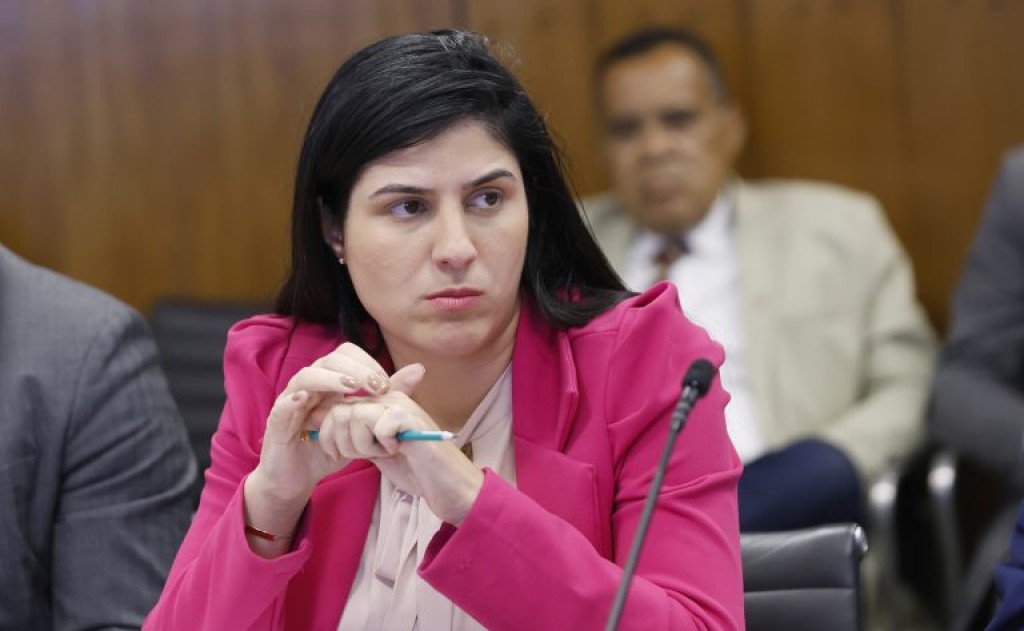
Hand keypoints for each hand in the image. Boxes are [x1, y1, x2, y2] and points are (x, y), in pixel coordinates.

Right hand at [243, 343, 398, 548]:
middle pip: (329, 360)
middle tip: (375, 386)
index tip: (385, 382)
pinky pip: (284, 404)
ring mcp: (292, 399)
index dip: (366, 363)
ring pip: (307, 375)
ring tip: (350, 388)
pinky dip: (295, 399)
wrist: (298, 477)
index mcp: (330, 381)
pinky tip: (309, 399)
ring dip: (330, 378)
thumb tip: (418, 371)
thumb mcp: (363, 422)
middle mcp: (311, 384)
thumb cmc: (329, 447)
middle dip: (354, 369)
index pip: (346, 355)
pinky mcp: (277, 420)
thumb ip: (389, 397)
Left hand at [316, 361, 482, 525]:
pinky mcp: (410, 418)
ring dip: (363, 444)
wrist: (448, 485)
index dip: (329, 436)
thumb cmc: (414, 469)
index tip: (342, 454)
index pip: (333, 408)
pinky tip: (397, 450)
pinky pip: (378, 424)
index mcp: (377, 403)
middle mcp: (388, 398)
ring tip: (384, 452)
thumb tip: (317, 422)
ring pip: (354, 416)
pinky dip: (382, 443)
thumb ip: (351, 434)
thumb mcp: (373, 449)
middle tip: (368, 455)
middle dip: (344, 443)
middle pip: (339, 412)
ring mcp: (400, 405)